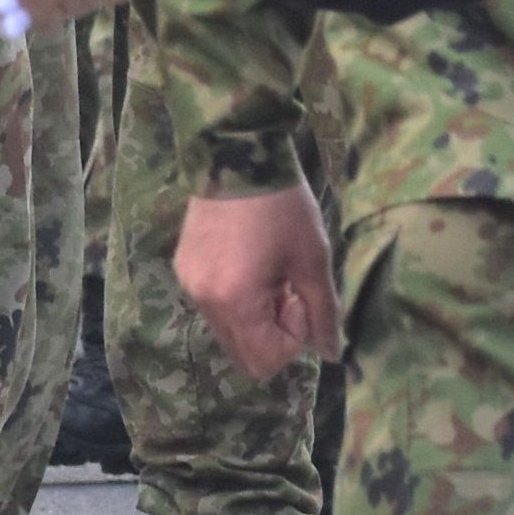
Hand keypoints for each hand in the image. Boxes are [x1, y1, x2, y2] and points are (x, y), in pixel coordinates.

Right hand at [177, 184, 340, 377]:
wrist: (237, 153)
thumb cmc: (283, 206)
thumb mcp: (313, 259)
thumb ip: (323, 311)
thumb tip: (330, 353)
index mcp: (235, 301)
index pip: (264, 361)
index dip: (293, 339)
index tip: (299, 297)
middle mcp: (204, 301)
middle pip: (243, 354)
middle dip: (273, 333)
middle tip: (287, 290)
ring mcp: (189, 286)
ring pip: (229, 331)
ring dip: (256, 317)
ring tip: (269, 274)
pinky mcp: (183, 269)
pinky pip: (214, 307)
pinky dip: (237, 300)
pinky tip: (250, 263)